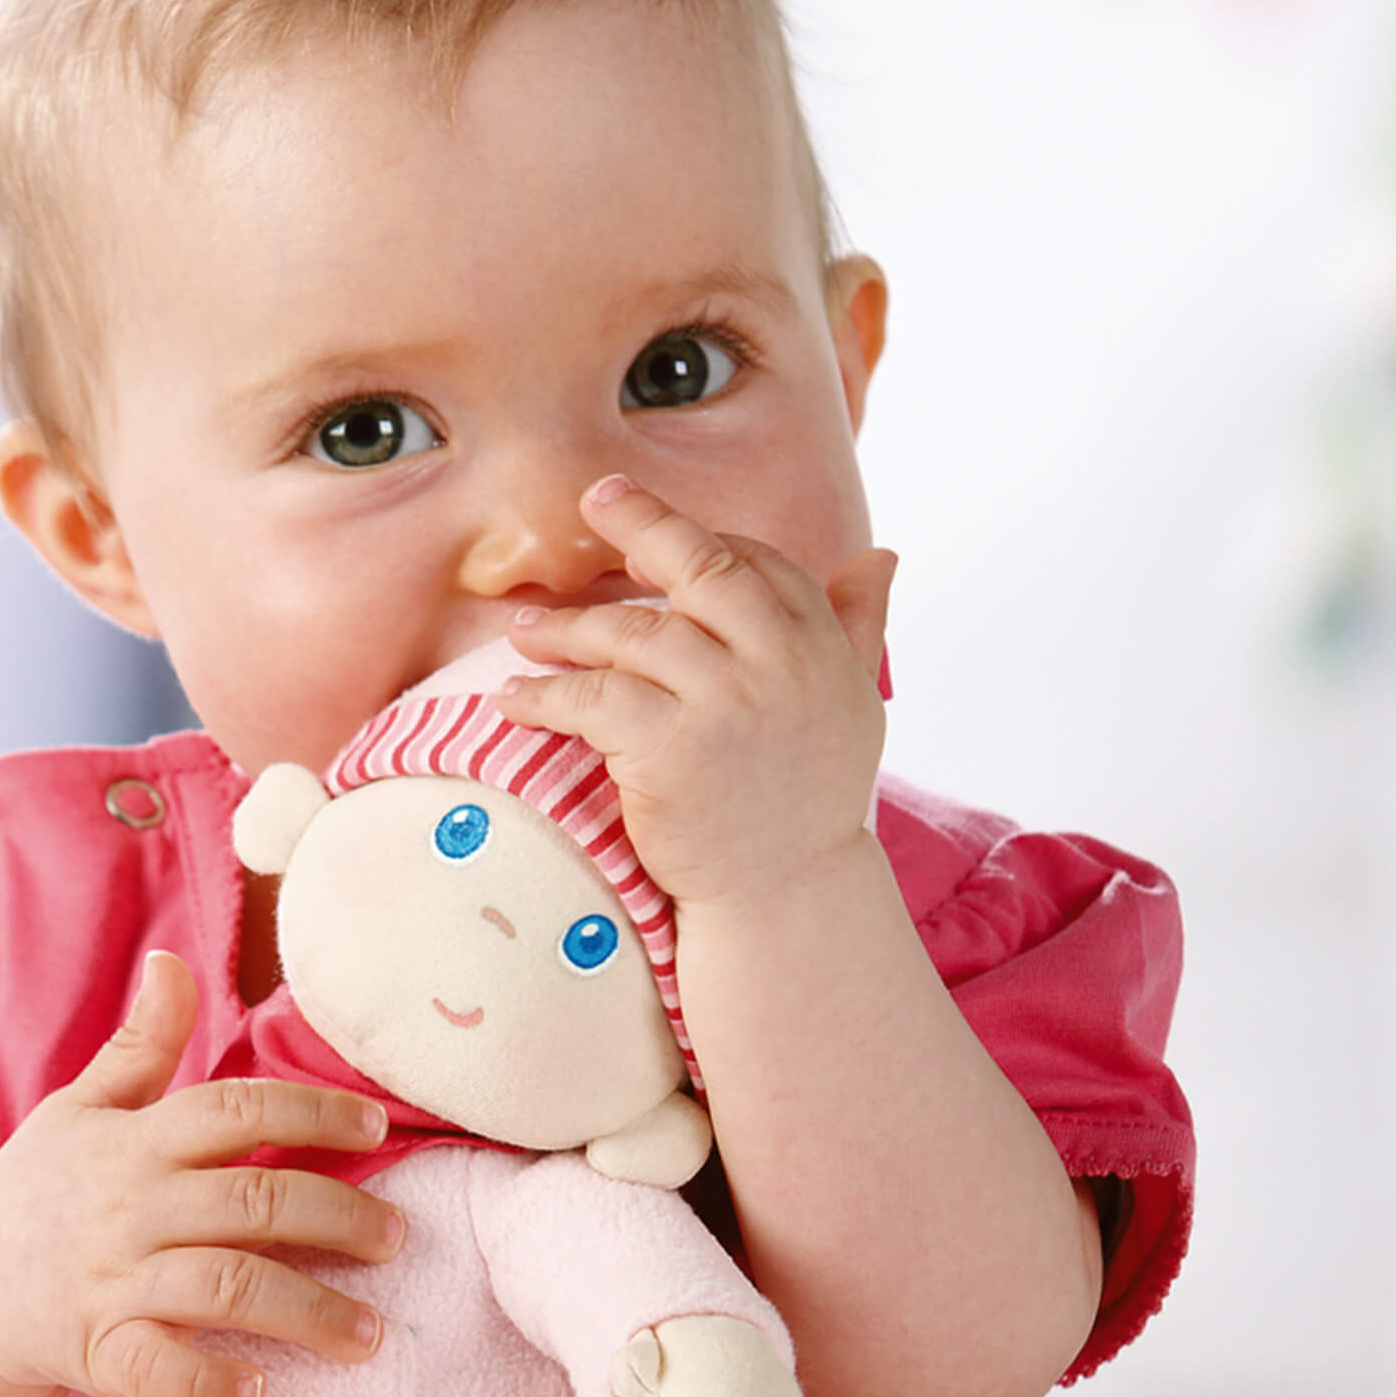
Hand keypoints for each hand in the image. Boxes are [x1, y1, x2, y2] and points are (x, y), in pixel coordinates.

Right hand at [0, 951, 401, 1396]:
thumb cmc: (43, 1187)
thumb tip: (172, 960)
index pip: (236, 1110)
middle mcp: (132, 1206)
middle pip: (252, 1201)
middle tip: (398, 1237)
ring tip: (371, 1333)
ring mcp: (113, 1279)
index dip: (311, 1113)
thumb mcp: (83, 1105)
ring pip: (226, 1288)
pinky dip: (210, 1380)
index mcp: (137, 1141)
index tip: (376, 1127)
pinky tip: (262, 1388)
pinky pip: (159, 1366)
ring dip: (306, 1311)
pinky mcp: (97, 1347)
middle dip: (338, 1217)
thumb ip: (143, 1042)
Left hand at [498, 476, 897, 911]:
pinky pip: (592, 699)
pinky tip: (514, 699)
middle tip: (594, 502)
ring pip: (632, 635)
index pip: (758, 565)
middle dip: (644, 525)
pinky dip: (544, 696)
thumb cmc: (810, 801)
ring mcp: (723, 703)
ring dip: (567, 629)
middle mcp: (778, 663)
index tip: (649, 540)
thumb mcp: (851, 707)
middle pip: (700, 569)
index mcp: (819, 645)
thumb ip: (860, 627)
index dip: (701, 544)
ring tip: (525, 632)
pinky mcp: (670, 748)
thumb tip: (882, 559)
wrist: (786, 894)